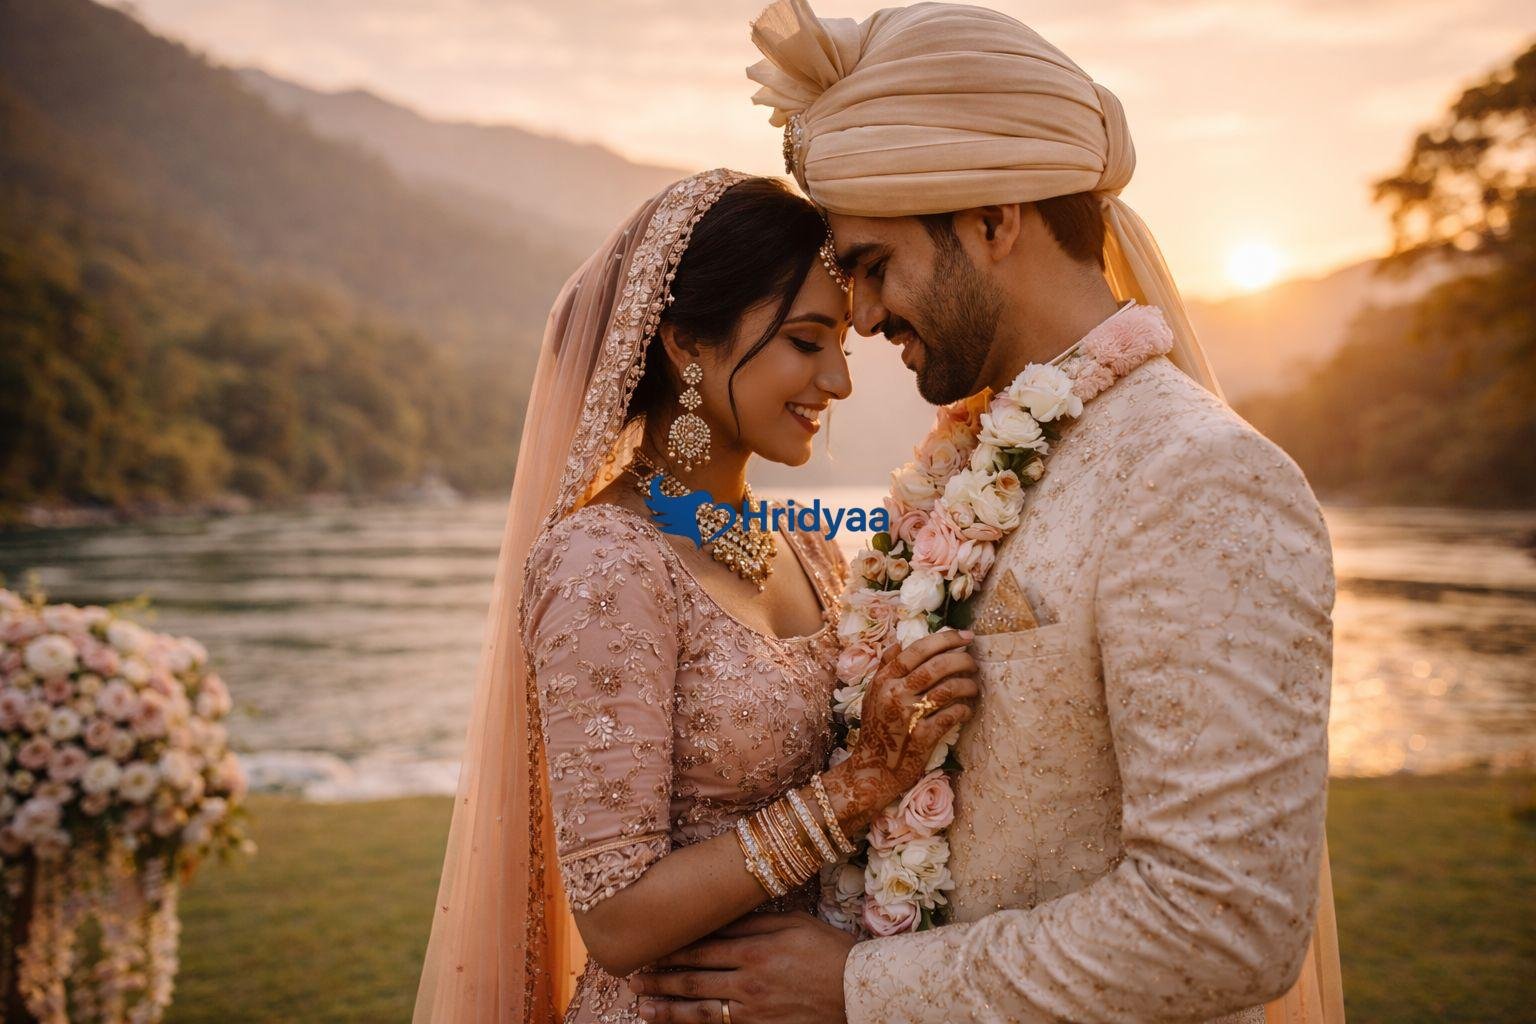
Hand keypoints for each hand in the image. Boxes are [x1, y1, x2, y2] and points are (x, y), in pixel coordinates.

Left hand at [630, 912, 854, 1023]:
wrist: (859, 990)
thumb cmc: (828, 950)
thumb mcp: (793, 923)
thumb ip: (754, 921)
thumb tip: (720, 915)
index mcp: (754, 949)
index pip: (702, 948)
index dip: (673, 949)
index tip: (649, 947)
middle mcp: (748, 981)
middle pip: (694, 980)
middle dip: (660, 979)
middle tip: (633, 978)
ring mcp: (754, 1011)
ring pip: (701, 1011)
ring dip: (668, 1010)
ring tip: (643, 1008)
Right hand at [825, 629, 976, 831]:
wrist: (873, 769)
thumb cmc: (876, 730)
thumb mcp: (873, 695)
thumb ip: (885, 668)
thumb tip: (899, 643)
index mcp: (884, 680)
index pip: (917, 650)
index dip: (945, 639)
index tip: (965, 636)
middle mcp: (895, 694)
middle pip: (936, 666)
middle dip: (961, 659)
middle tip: (973, 662)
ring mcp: (909, 716)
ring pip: (947, 689)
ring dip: (967, 685)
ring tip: (974, 686)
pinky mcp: (922, 737)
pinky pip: (952, 715)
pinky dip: (964, 709)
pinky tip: (967, 710)